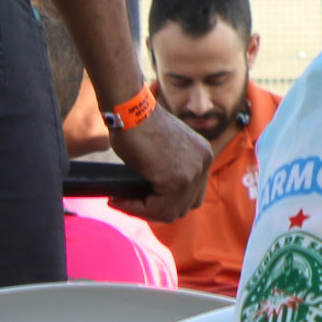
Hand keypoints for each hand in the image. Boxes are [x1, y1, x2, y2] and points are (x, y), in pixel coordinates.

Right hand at [108, 109, 211, 224]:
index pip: (192, 195)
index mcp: (203, 154)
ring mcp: (193, 172)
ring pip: (169, 211)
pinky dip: (135, 208)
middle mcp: (204, 162)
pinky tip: (118, 200)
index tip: (138, 200)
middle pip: (184, 206)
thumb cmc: (136, 125)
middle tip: (127, 203)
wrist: (129, 109)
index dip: (165, 203)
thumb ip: (168, 169)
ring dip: (142, 211)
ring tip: (120, 201)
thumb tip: (157, 197)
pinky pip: (156, 208)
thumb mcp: (163, 149)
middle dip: (154, 210)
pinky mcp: (177, 180)